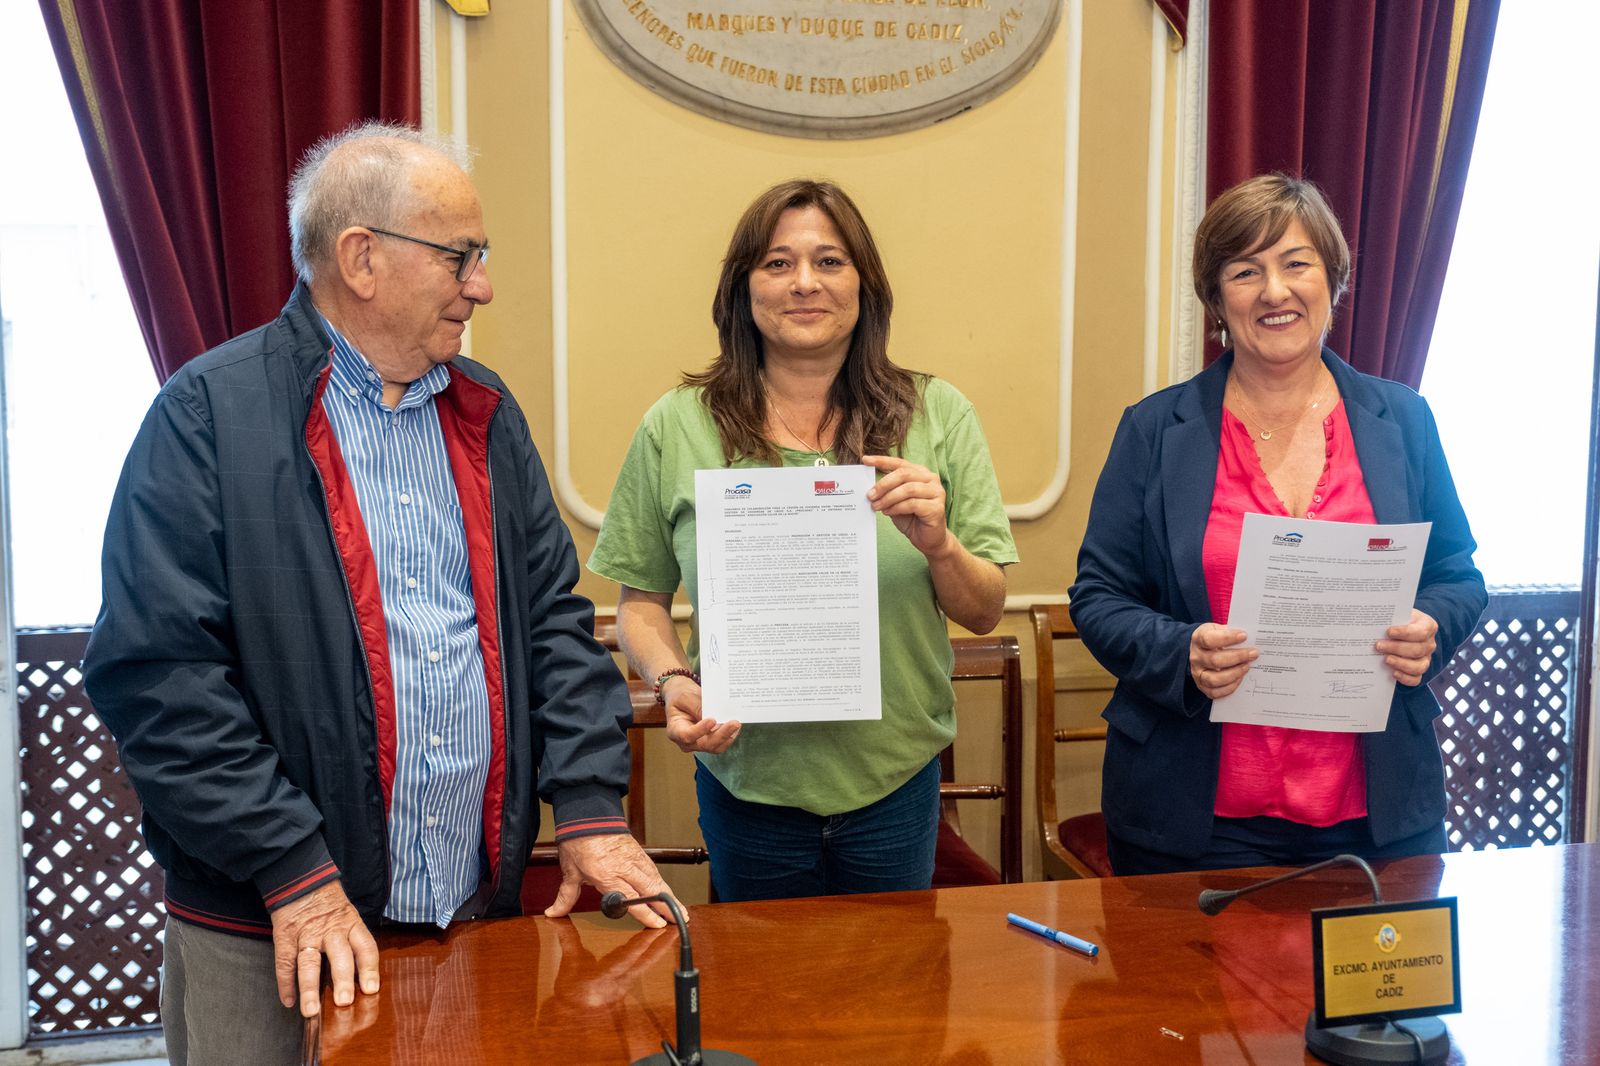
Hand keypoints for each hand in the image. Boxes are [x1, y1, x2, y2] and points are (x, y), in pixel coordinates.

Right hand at [270, 880, 379, 1018]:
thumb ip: (353, 940)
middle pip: (339, 956)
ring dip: (310, 988)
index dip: (369, 968)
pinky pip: (284, 963)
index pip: (365, 946)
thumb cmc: (328, 903)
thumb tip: (362, 975)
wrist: (300, 880)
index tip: (371, 989)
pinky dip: (285, 984)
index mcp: (351, 924)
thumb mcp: (348, 915)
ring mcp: (306, 934)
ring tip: (311, 1011)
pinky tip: (289, 1001)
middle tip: (344, 1002)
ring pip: (309, 963)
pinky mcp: (285, 937)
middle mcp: (331, 930)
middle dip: (342, 979)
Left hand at [544, 834, 680, 928]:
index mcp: (606, 874)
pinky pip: (653, 870)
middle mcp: (624, 867)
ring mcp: (634, 858)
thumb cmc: (578, 841)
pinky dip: (662, 882)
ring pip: (656, 880)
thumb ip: (566, 896)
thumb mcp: (570, 871)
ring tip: (681, 911)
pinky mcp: (638, 852)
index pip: (630, 898)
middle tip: (680, 920)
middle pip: (650, 890)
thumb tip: (553, 913)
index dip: (645, 913)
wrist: (587, 814)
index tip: (658, 924)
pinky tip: (667, 891)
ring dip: (669, 896)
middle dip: (666, 907)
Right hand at [661, 675, 739, 753]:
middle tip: (734, 723)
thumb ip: (696, 707)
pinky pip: (721, 743)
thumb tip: (713, 717)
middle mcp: (686, 741)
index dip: (700, 730)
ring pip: (715, 747)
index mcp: (675, 731)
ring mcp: (698, 743)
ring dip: (727, 736)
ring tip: (736, 723)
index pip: (687, 736)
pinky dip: (729, 735)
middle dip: (721, 735)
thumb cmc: (680, 695)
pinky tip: (735, 725)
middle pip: (704, 744)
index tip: (712, 720)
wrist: (682, 696)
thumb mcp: (685, 696)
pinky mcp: (709, 741)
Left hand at [863, 455, 951, 557]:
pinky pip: (913, 504)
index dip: (882, 460)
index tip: (865, 460)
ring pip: (908, 489)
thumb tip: (869, 486)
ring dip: (888, 498)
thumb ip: (888, 490)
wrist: (928, 539)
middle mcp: (931, 479)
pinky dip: (897, 508)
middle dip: (883, 484)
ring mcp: (937, 492)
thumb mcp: (896, 500)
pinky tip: (888, 513)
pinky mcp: (937, 508)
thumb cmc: (911, 518)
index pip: (900, 463)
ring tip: (876, 506)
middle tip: (870, 495)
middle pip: (904, 474)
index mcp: (920, 473)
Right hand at [1189, 623, 1256, 699]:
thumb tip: (1251, 638)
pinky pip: (1215, 692)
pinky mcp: (1202, 686)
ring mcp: (1197, 673)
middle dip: (1238, 657)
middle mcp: (1196, 657)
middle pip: (1215, 660)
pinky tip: (1240, 678)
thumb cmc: (1214, 638)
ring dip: (1235, 674)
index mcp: (1198, 639)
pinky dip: (1230, 687)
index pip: (1210, 639)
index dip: (1228, 638)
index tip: (1244, 636)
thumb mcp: (1218, 629)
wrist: (1202, 650)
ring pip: (1214, 679)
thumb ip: (1230, 631)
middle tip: (1253, 654)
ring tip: (1247, 667)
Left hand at [1376, 609, 1437, 686]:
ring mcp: (1426, 658)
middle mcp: (1429, 643)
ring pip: (1419, 666)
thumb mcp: (1397, 614)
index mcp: (1427, 626)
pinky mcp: (1419, 670)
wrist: (1400, 630)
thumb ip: (1390, 616)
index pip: (1420, 631)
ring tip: (1386, 660)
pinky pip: (1416, 679)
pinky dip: (1405, 678)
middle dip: (1396, 648)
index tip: (1389, 632)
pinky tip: (1393, 673)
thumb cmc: (1398, 621)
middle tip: (1379, 646)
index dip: (1405, 633)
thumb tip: (1374, 622)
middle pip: (1417, 649)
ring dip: (1401, 663)